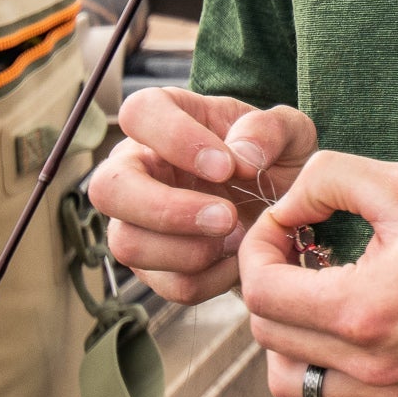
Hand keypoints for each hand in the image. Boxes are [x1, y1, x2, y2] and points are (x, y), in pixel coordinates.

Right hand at [88, 86, 318, 303]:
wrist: (286, 210)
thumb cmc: (276, 158)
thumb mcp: (290, 132)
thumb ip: (269, 130)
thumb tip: (241, 155)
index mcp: (166, 116)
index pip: (139, 113)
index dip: (175, 139)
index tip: (225, 166)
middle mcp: (137, 166)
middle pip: (107, 188)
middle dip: (166, 209)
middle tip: (226, 216)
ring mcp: (137, 219)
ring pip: (127, 243)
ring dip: (187, 251)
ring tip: (237, 239)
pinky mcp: (154, 266)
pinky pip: (166, 284)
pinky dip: (209, 280)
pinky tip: (237, 261)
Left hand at [241, 150, 397, 396]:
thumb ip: (327, 179)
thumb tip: (286, 203)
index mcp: (364, 312)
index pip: (261, 294)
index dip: (257, 246)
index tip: (283, 219)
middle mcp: (373, 365)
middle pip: (268, 336)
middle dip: (268, 280)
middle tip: (299, 242)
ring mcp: (393, 390)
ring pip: (292, 380)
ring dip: (286, 330)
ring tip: (317, 283)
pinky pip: (334, 395)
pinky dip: (320, 358)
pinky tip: (348, 312)